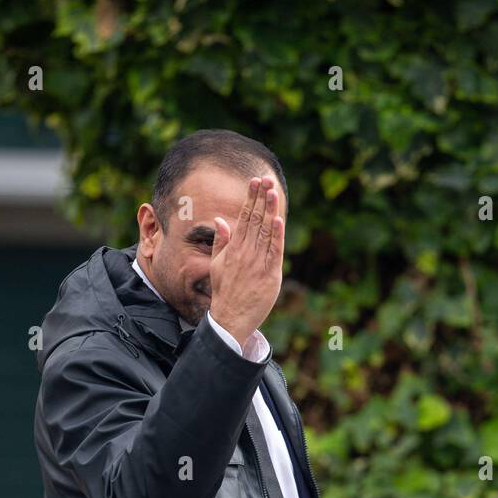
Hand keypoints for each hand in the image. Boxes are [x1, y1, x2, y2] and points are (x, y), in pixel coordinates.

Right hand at [208, 176, 284, 348]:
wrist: (230, 318)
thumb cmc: (224, 292)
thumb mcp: (217, 264)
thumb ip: (221, 241)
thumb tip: (220, 219)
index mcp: (233, 249)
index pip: (244, 217)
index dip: (250, 198)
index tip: (255, 181)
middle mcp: (245, 253)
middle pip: (255, 220)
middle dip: (261, 198)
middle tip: (267, 179)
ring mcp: (258, 264)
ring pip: (266, 232)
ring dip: (270, 211)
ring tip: (273, 192)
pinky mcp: (270, 276)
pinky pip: (274, 252)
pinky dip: (277, 236)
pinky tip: (279, 220)